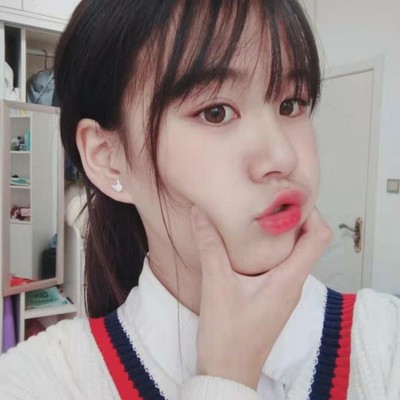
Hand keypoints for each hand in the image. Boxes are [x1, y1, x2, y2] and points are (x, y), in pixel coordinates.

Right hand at [191, 206, 331, 389]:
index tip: (288, 198)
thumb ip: (210, 246)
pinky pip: (280, 266)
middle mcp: (293, 283)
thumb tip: (199, 213)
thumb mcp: (217, 285)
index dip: (311, 212)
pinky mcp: (272, 297)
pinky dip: (270, 249)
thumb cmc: (227, 335)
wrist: (227, 372)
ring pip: (293, 254)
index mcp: (289, 279)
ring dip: (280, 234)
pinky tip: (247, 244)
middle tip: (268, 200)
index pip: (319, 238)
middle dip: (292, 218)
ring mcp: (284, 292)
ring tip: (257, 216)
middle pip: (308, 242)